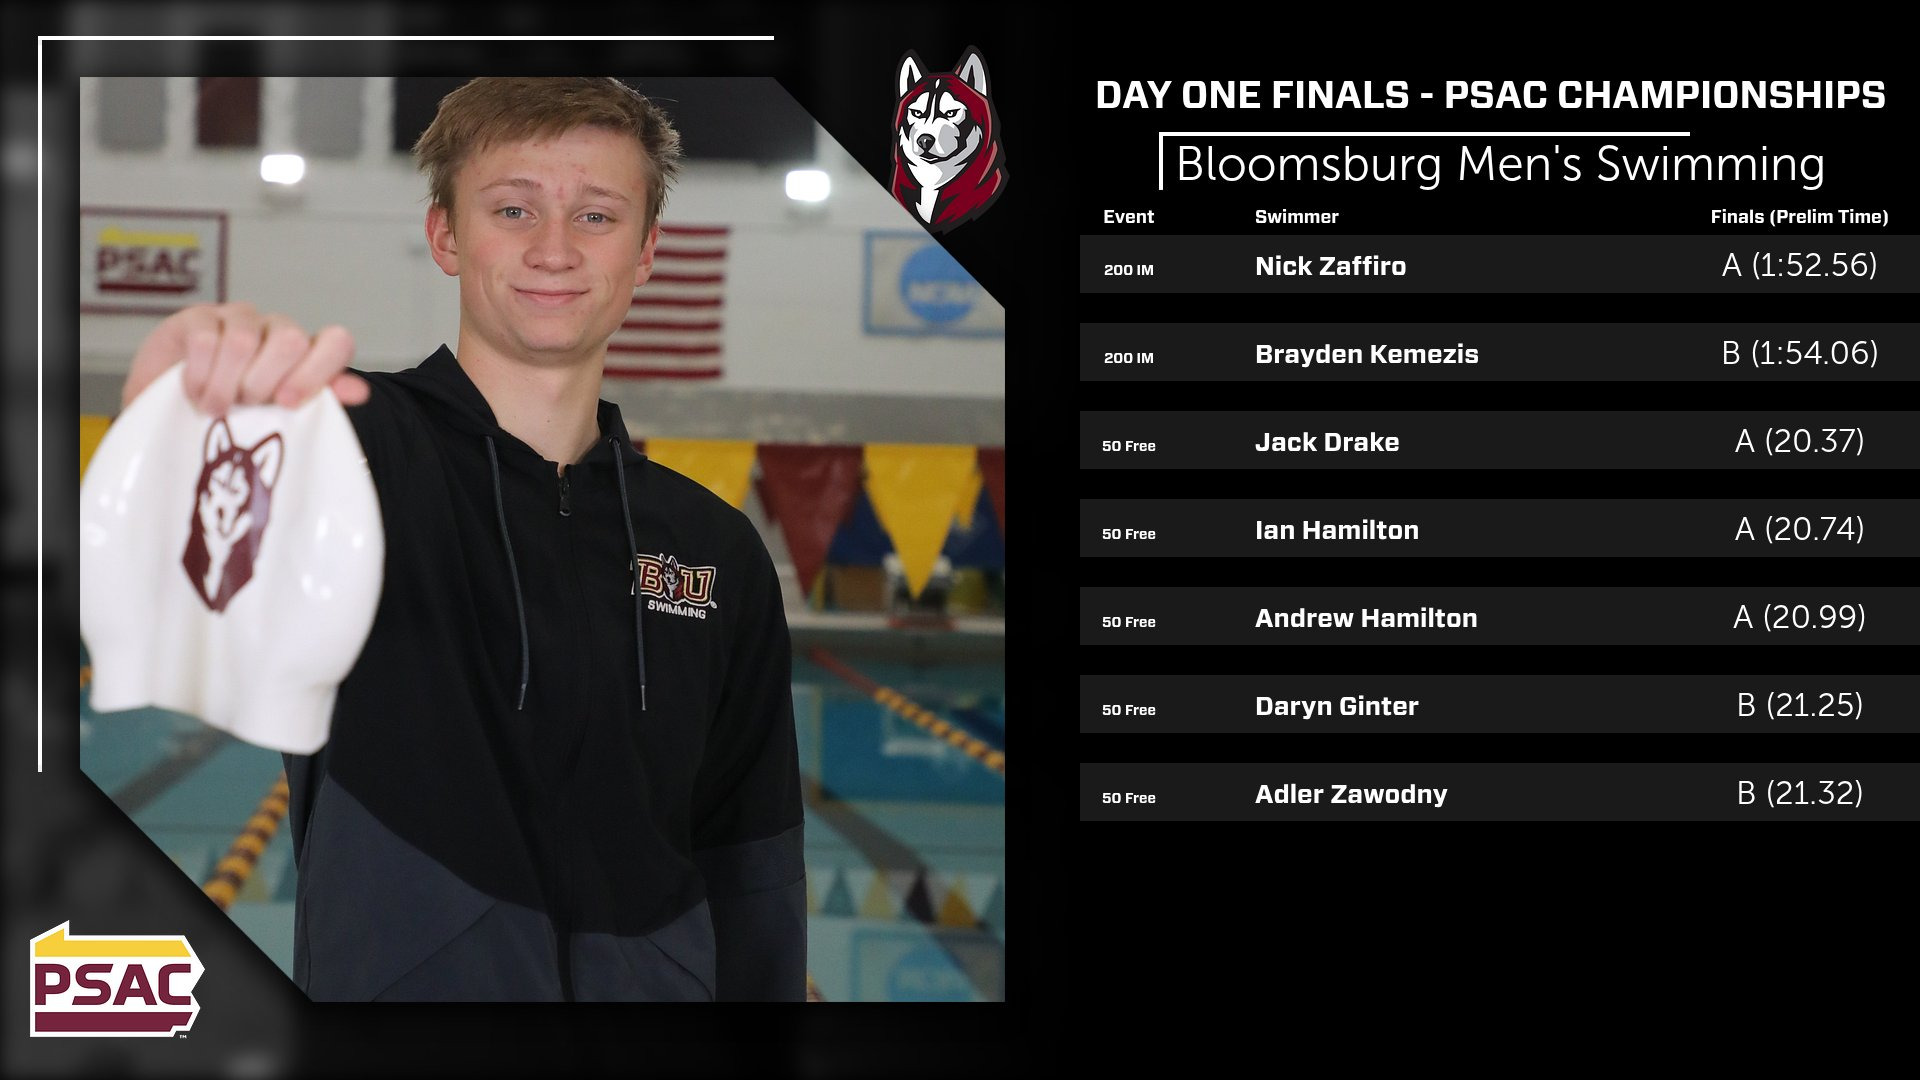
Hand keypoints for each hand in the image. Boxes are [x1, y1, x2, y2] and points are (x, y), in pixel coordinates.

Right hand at [123, 301, 367, 414]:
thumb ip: (318, 404)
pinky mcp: (198, 317)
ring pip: (244, 342)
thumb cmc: (234, 419)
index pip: (336, 342)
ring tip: (214, 408)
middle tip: (245, 407)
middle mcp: (276, 330)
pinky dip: (198, 376)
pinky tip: (193, 393)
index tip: (288, 402)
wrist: (172, 417)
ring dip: (226, 386)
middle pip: (290, 339)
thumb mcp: (278, 420)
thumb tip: (359, 391)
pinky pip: (205, 340)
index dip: (318, 370)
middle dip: (264, 383)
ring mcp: (237, 319)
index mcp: (306, 355)